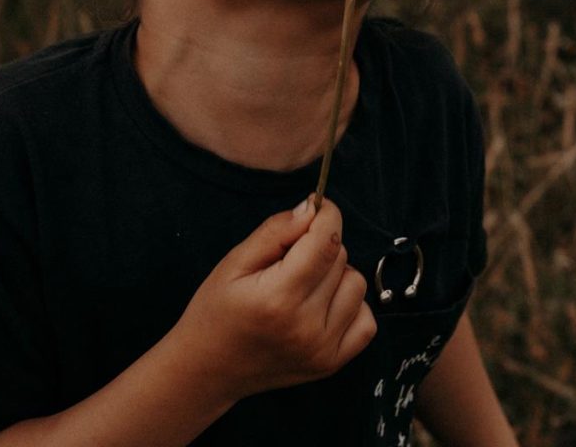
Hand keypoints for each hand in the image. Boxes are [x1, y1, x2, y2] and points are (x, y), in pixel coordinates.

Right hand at [172, 197, 376, 402]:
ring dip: (337, 274)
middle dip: (321, 244)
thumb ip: (275, 231)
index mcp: (278, 297)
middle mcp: (305, 326)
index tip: (317, 206)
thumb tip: (312, 208)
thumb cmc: (216, 310)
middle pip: (340, 258)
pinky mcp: (332, 364)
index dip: (327, 214)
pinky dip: (351, 305)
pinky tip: (323, 304)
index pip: (326, 242)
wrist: (208, 369)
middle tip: (292, 256)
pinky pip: (367, 321)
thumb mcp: (235, 261)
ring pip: (357, 285)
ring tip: (306, 282)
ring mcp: (322, 349)